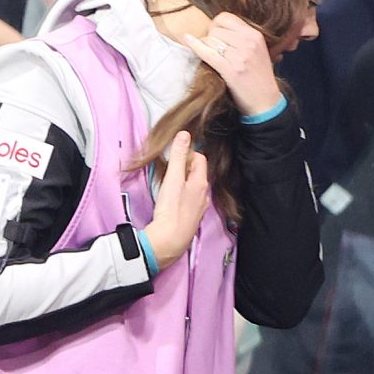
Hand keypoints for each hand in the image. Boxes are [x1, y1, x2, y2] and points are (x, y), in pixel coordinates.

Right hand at [145, 132, 208, 265]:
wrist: (170, 239)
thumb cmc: (172, 208)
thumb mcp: (173, 178)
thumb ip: (179, 156)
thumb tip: (185, 135)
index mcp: (202, 183)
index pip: (200, 159)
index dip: (188, 153)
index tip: (174, 155)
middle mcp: (205, 194)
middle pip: (198, 173)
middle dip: (185, 166)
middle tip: (169, 167)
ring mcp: (199, 207)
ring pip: (194, 186)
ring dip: (183, 180)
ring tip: (168, 181)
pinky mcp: (192, 217)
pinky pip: (190, 199)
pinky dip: (182, 193)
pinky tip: (171, 198)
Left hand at [184, 12, 280, 117]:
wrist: (266, 102)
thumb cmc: (260, 77)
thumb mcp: (258, 51)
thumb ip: (242, 37)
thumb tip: (215, 27)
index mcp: (256, 36)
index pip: (226, 18)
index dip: (216, 25)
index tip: (216, 36)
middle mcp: (249, 43)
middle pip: (215, 29)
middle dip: (210, 37)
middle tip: (214, 49)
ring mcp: (240, 56)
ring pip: (209, 39)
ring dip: (205, 46)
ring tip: (211, 56)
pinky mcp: (230, 70)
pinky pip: (206, 52)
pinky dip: (195, 46)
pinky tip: (187, 40)